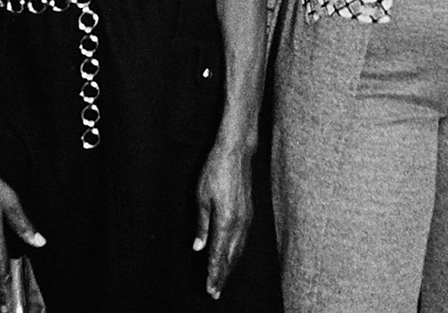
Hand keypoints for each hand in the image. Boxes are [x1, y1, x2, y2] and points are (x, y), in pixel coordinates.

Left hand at [193, 141, 253, 299]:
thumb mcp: (201, 197)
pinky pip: (243, 240)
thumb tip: (198, 247)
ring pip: (239, 250)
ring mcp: (247, 218)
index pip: (218, 254)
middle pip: (231, 257)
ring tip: (222, 281)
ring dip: (230, 268)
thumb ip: (202, 225)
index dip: (214, 273)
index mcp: (226, 221)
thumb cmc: (215, 171)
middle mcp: (239, 223)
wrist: (236, 153)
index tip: (210, 289)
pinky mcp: (249, 213)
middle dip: (222, 276)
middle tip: (215, 293)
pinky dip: (237, 254)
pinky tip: (233, 258)